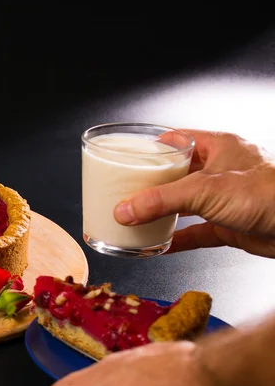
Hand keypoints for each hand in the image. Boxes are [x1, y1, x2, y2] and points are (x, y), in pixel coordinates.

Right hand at [113, 131, 274, 257]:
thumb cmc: (268, 193)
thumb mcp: (203, 190)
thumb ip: (161, 200)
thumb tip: (125, 209)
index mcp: (218, 147)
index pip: (177, 140)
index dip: (152, 148)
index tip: (129, 159)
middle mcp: (221, 170)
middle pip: (177, 175)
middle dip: (152, 186)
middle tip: (128, 193)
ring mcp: (225, 199)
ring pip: (185, 204)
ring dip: (163, 213)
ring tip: (138, 218)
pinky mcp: (229, 224)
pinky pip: (196, 231)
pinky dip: (177, 239)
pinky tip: (160, 245)